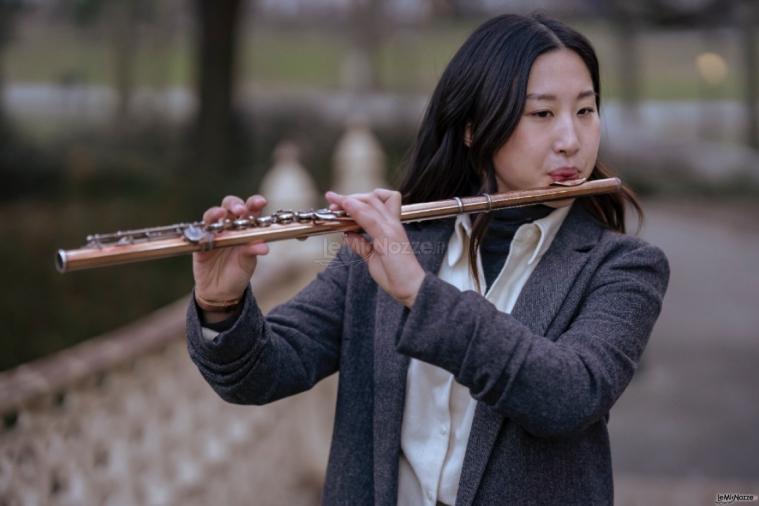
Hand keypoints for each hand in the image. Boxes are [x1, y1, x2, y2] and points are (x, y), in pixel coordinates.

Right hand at [192, 194, 268, 316]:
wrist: (221, 292)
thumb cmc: (238, 272)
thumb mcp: (248, 263)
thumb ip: (252, 251)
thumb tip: (264, 247)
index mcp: (245, 227)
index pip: (250, 209)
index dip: (255, 202)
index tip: (261, 202)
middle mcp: (229, 226)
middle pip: (229, 205)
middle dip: (234, 204)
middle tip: (239, 210)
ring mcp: (213, 232)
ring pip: (212, 215)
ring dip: (216, 212)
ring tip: (221, 214)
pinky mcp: (199, 243)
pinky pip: (198, 233)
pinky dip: (202, 231)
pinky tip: (206, 234)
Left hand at [325, 189, 424, 307]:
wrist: (410, 287)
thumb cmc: (394, 274)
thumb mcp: (372, 257)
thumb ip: (361, 244)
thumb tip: (348, 235)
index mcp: (390, 227)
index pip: (376, 203)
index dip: (357, 201)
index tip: (339, 204)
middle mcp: (392, 223)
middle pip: (372, 198)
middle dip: (351, 197)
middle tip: (333, 201)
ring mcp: (391, 228)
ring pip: (370, 203)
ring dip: (350, 201)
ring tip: (334, 201)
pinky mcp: (388, 236)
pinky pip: (370, 218)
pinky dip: (356, 210)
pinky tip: (345, 207)